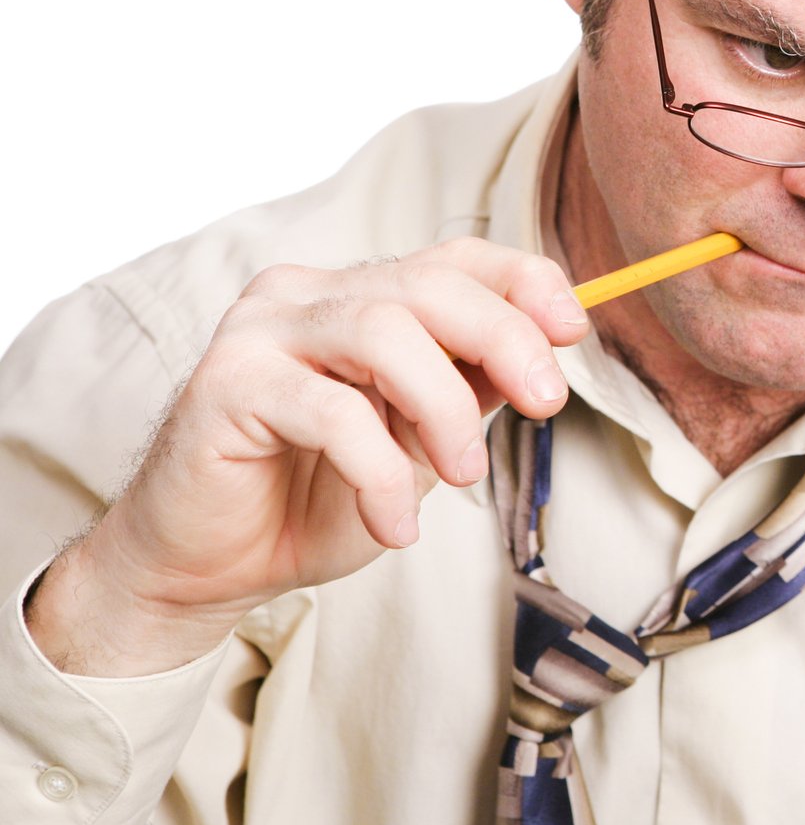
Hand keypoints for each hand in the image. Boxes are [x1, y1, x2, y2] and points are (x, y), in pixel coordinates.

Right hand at [27, 237, 588, 674]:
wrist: (211, 566)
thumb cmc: (316, 496)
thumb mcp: (420, 439)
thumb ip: (470, 387)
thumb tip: (549, 350)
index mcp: (355, 294)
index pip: (453, 258)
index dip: (522, 282)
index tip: (573, 329)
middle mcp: (304, 296)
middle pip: (427, 284)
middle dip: (504, 339)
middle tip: (546, 403)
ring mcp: (259, 333)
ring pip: (382, 332)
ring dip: (443, 408)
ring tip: (461, 475)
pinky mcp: (225, 386)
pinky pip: (332, 413)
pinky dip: (381, 474)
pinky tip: (394, 525)